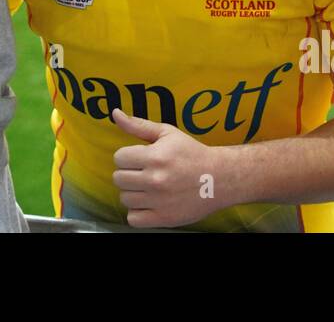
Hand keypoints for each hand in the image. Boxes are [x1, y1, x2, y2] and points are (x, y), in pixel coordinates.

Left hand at [110, 107, 222, 228]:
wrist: (218, 178)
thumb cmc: (191, 153)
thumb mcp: (167, 133)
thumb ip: (138, 125)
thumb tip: (115, 114)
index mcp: (154, 156)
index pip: (119, 158)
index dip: (127, 157)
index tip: (138, 159)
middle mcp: (155, 179)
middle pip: (119, 179)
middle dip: (128, 174)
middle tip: (143, 173)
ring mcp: (158, 201)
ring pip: (124, 198)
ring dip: (133, 193)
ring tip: (147, 187)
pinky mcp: (164, 218)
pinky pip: (133, 219)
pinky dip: (138, 212)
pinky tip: (148, 203)